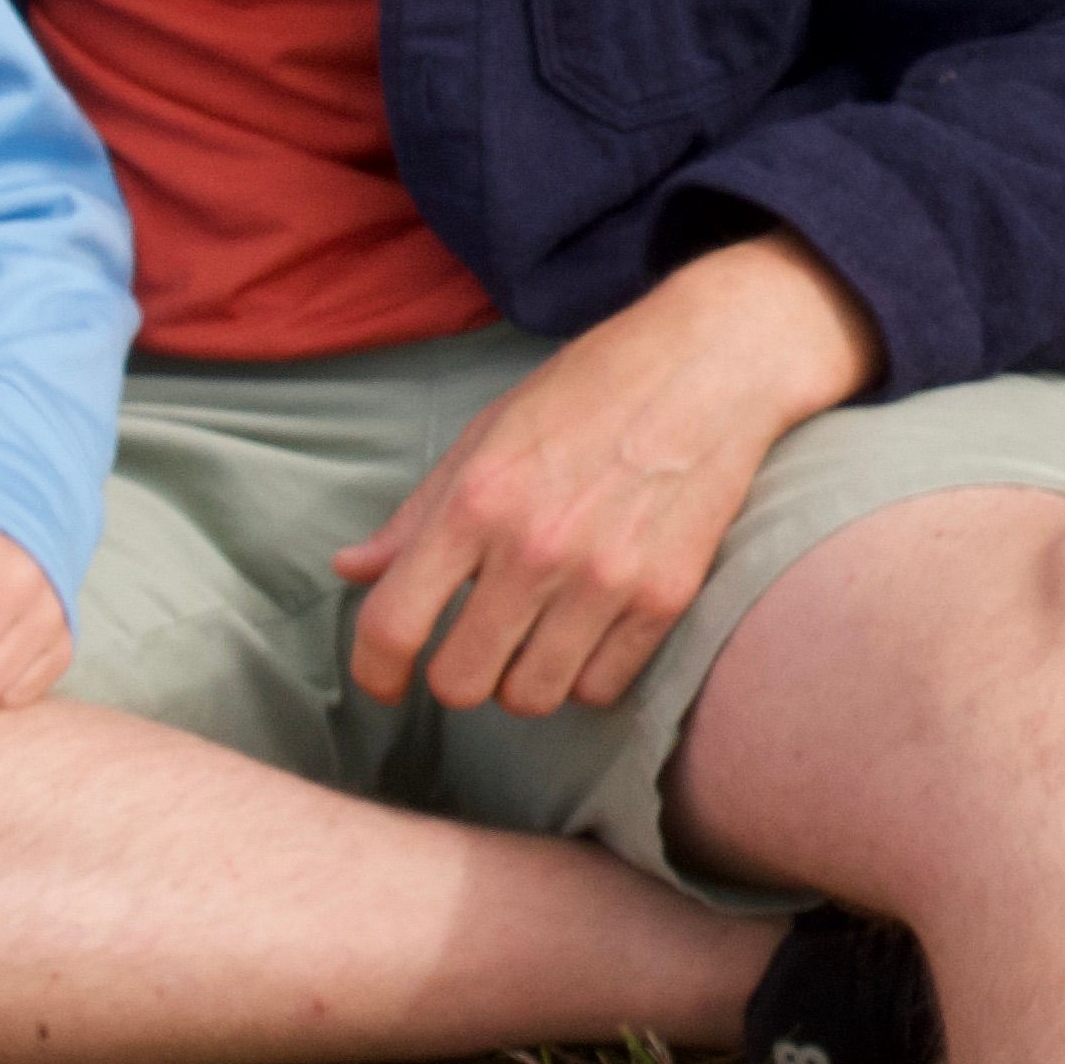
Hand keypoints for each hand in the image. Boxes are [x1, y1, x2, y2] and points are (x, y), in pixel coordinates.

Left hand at [337, 239, 873, 716]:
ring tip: (536, 639)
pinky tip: (589, 630)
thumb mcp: (488, 433)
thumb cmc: (591, 390)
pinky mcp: (665, 596)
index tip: (384, 680)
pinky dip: (586, 673)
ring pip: (532, 698)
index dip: (374, 670)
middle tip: (476, 645)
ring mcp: (604, 578)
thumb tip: (351, 570)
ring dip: (523, 679)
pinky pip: (600, 687)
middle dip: (458, 675)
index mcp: (476, 499)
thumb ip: (417, 513)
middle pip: (462, 683)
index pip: (393, 624)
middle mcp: (534, 547)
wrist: (712, 365)